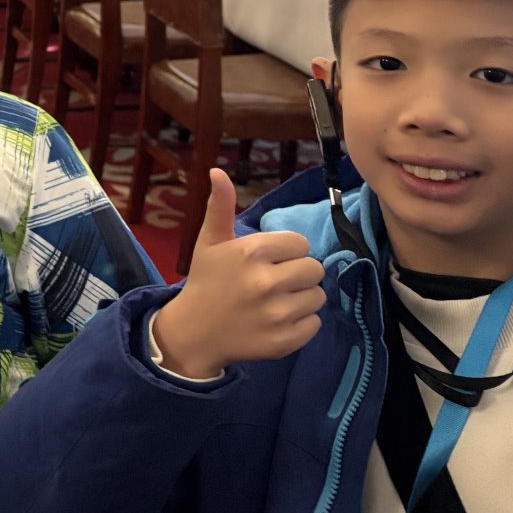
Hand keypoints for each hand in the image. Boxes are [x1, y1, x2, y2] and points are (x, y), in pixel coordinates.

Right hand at [150, 169, 325, 379]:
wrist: (194, 332)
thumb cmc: (206, 281)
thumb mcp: (209, 241)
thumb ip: (221, 206)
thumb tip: (217, 171)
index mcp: (251, 252)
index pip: (301, 243)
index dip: (287, 251)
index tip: (268, 261)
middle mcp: (267, 282)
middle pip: (314, 269)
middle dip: (298, 274)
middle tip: (275, 282)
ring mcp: (277, 314)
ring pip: (318, 296)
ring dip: (302, 298)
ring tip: (277, 301)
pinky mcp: (285, 341)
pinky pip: (315, 323)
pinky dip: (301, 323)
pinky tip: (278, 321)